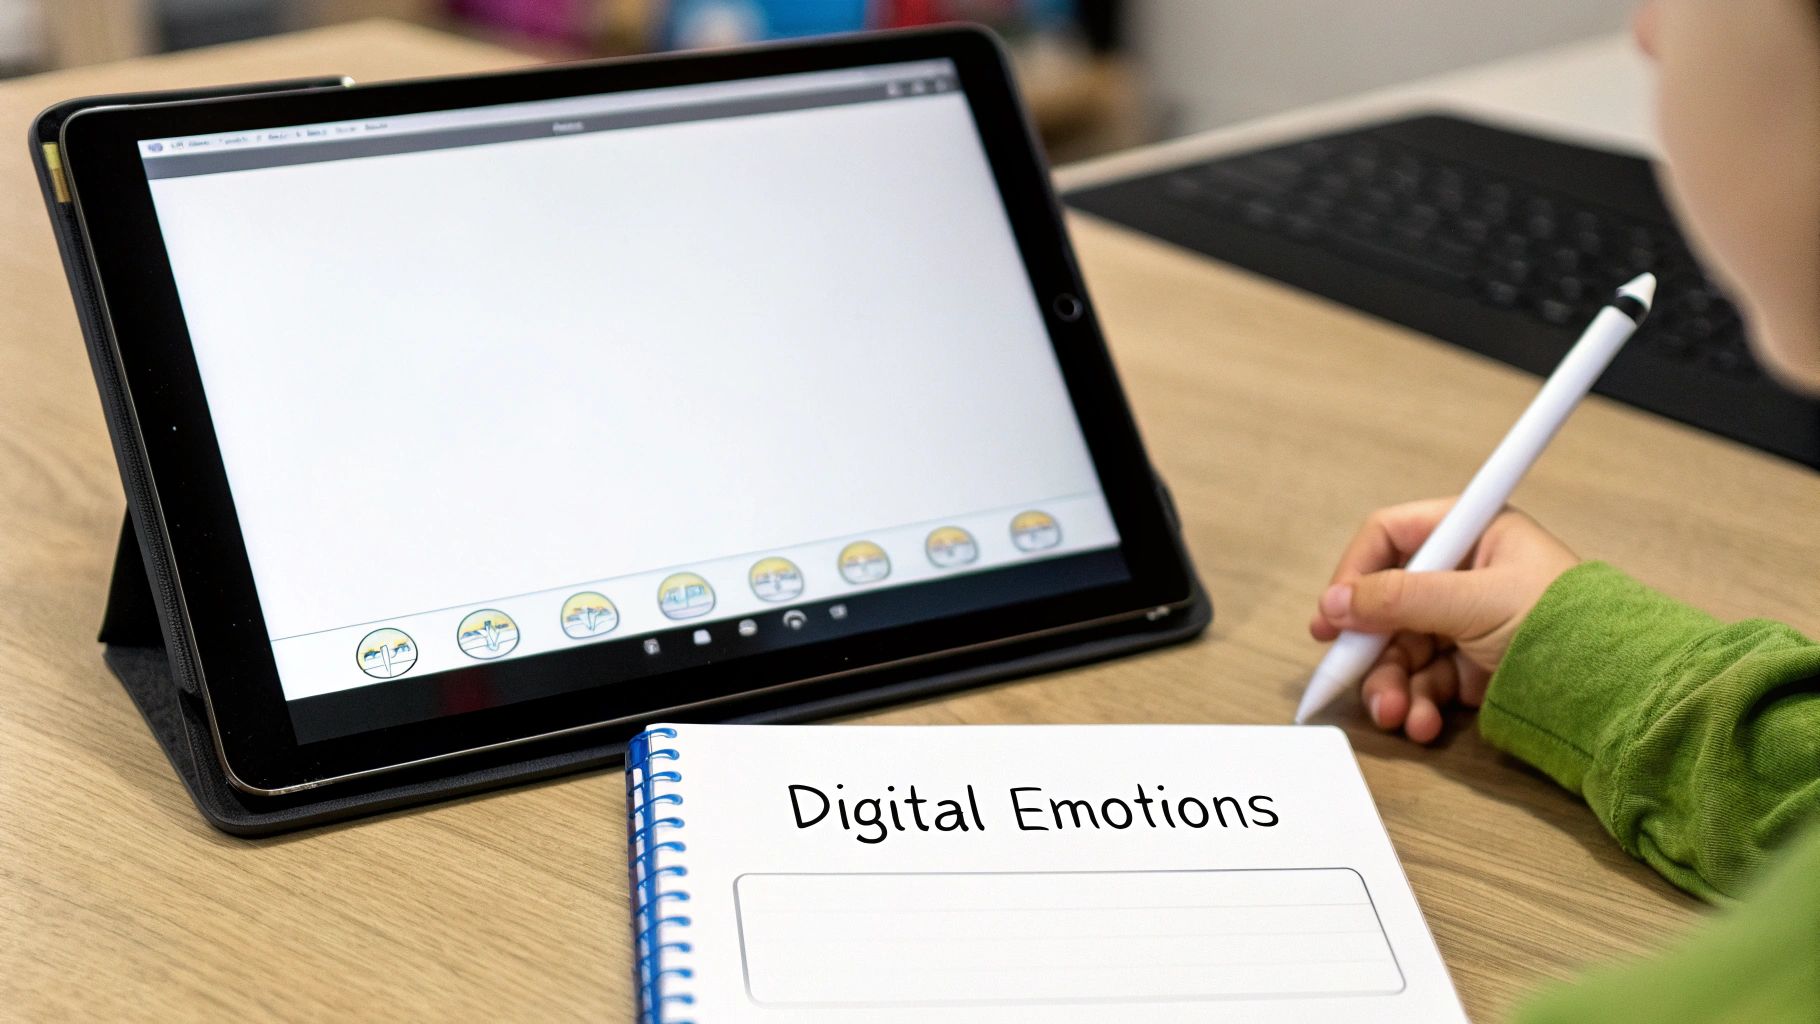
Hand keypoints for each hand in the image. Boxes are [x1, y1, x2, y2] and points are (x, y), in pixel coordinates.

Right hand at [1308, 498, 1579, 742]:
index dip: (1355, 572)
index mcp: (1473, 534)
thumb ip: (1399, 599)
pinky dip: (1418, 704)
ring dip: (1390, 685)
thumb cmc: (1566, 625)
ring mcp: (1467, 623)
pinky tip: (1423, 723)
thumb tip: (1334, 603)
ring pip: (1402, 650)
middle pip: (1388, 604)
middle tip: (1344, 676)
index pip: (1391, 537)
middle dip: (1370, 648)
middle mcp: (1466, 575)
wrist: (1620, 691)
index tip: (1332, 613)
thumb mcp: (1473, 601)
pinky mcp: (1474, 667)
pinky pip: (1426, 682)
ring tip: (1395, 714)